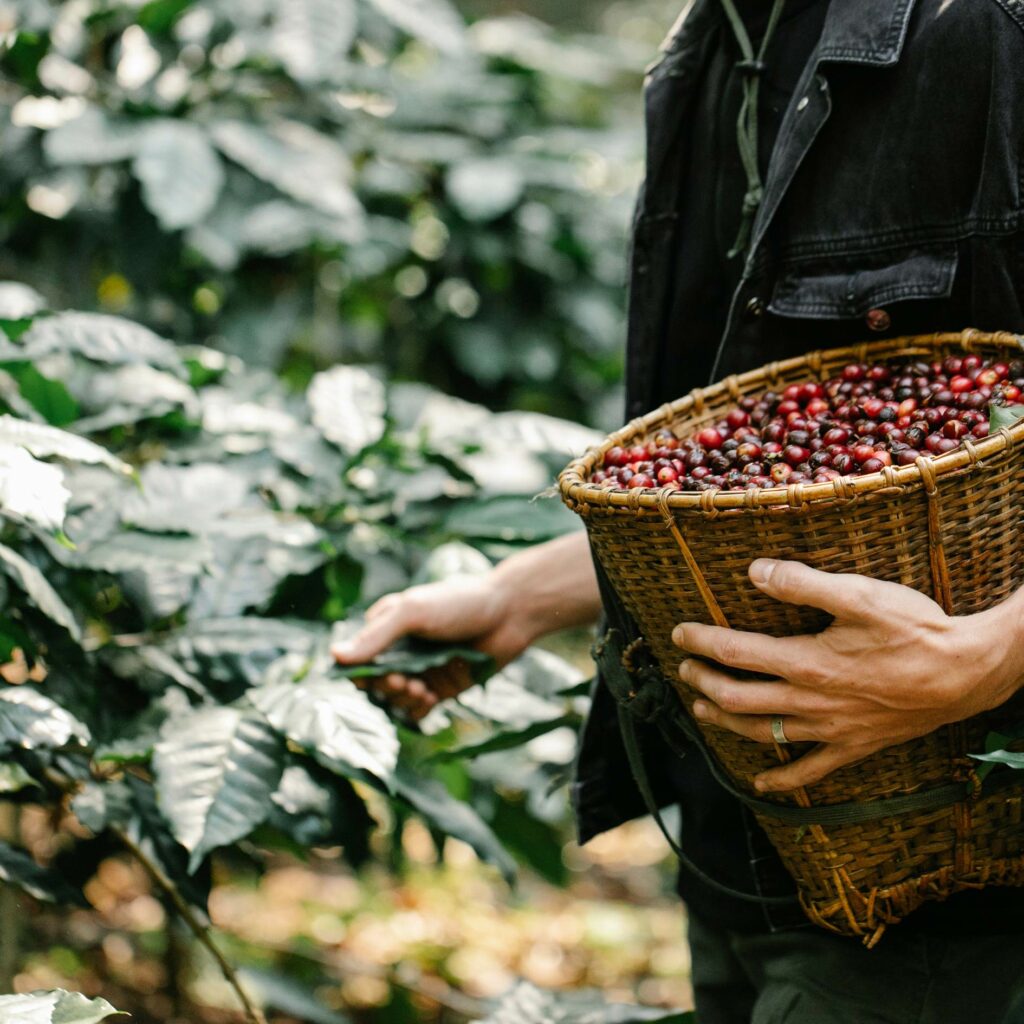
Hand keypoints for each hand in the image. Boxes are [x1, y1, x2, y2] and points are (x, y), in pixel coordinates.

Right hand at [331, 575, 532, 720]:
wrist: (510, 612)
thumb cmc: (459, 602)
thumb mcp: (413, 611)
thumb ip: (377, 635)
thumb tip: (335, 656)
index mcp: (388, 628)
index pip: (359, 658)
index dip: (360, 673)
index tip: (374, 676)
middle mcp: (402, 651)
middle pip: (376, 683)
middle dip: (385, 687)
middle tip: (404, 682)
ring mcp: (422, 670)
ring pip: (396, 699)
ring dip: (402, 700)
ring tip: (421, 690)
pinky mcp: (443, 687)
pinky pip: (420, 709)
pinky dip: (419, 710)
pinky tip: (430, 699)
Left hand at [672, 558, 1023, 791]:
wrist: (967, 673)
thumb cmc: (914, 629)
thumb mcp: (859, 594)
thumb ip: (802, 582)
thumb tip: (754, 571)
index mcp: (806, 662)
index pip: (736, 652)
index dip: (702, 642)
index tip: (679, 634)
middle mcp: (811, 701)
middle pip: (739, 697)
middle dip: (703, 683)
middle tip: (683, 670)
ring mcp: (831, 729)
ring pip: (763, 733)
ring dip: (726, 722)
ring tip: (701, 710)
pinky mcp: (855, 746)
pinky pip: (810, 772)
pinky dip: (782, 779)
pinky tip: (761, 784)